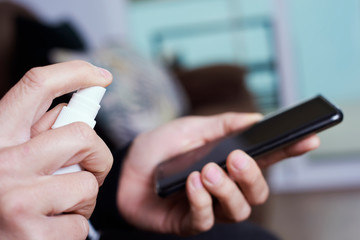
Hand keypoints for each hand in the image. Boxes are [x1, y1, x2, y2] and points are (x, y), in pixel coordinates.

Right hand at [0, 61, 112, 238]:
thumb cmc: (2, 201)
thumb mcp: (5, 160)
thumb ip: (32, 136)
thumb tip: (69, 111)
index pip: (36, 86)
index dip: (74, 72)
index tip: (101, 76)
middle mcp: (2, 164)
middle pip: (81, 135)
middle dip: (98, 155)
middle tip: (90, 170)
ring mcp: (17, 200)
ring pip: (87, 183)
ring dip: (83, 199)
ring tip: (58, 208)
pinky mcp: (32, 235)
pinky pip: (80, 224)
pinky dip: (73, 228)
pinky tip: (49, 232)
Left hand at [117, 113, 319, 235]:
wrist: (128, 167)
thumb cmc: (161, 147)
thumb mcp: (192, 128)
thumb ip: (224, 124)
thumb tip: (257, 119)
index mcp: (230, 163)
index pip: (267, 159)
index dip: (289, 151)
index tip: (308, 139)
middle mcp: (225, 188)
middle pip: (257, 192)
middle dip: (252, 176)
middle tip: (236, 158)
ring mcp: (209, 207)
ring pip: (237, 210)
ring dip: (227, 189)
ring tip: (209, 170)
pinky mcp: (189, 222)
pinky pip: (205, 219)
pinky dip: (201, 200)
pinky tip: (193, 182)